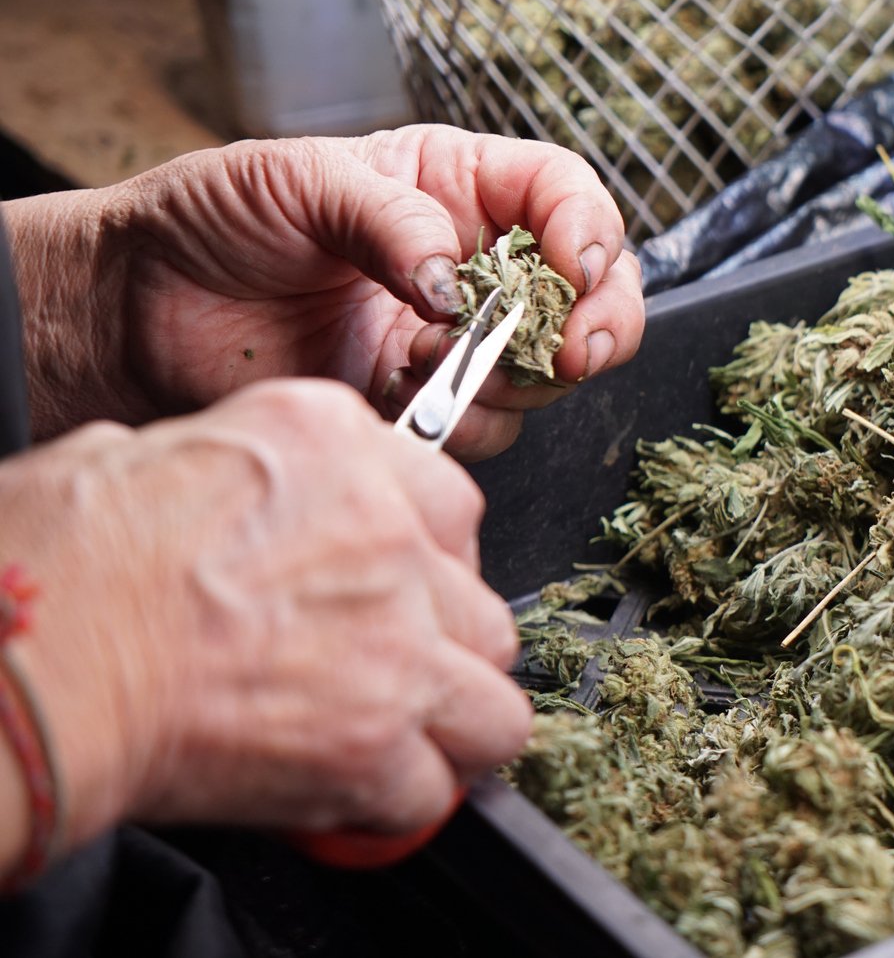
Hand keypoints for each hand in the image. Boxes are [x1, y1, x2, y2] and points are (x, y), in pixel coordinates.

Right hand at [0, 379, 528, 871]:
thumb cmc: (51, 561)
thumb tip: (218, 495)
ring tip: (394, 741)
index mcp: (334, 445)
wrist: (32, 653)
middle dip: (441, 650)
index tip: (395, 592)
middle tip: (387, 673)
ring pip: (491, 705)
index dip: (423, 561)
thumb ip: (225, 471)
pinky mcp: (373, 740)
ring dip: (446, 729)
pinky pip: (431, 791)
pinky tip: (343, 794)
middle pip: (478, 608)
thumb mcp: (139, 453)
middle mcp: (389, 536)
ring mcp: (396, 642)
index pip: (445, 502)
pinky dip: (391, 804)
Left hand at [6, 126, 644, 457]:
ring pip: (545, 371)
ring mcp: (449, 340)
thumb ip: (390, 219)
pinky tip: (393, 391)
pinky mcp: (417, 405)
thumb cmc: (208, 219)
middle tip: (573, 350)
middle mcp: (473, 263)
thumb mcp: (299, 180)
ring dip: (512, 374)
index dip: (590, 230)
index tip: (575, 266)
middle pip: (589, 293)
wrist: (129, 310)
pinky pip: (482, 427)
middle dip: (599, 321)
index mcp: (455, 186)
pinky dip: (457, 419)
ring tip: (430, 357)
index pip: (565, 197)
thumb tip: (456, 280)